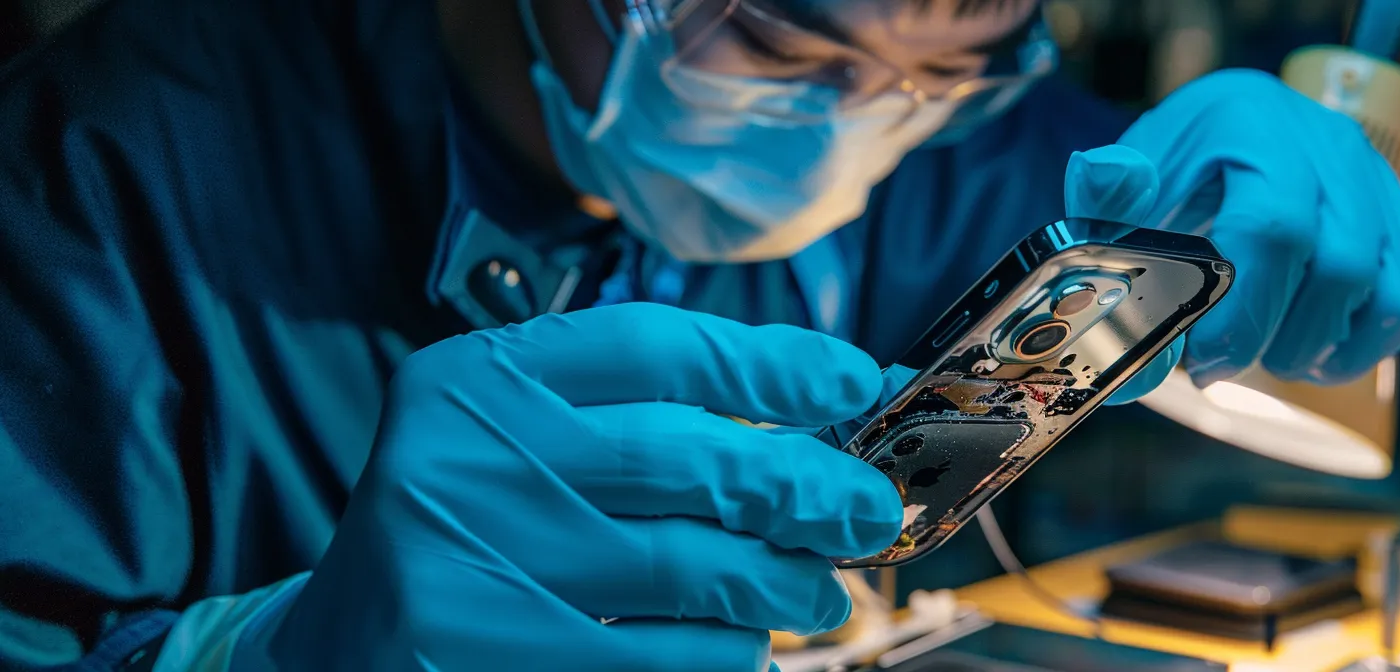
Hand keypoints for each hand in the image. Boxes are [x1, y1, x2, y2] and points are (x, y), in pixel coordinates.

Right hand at [241, 304, 902, 670]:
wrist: (326, 653)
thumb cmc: (460, 533)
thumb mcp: (507, 444)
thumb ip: (626, 421)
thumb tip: (810, 427)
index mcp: (478, 381)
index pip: (655, 350)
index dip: (772, 364)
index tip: (853, 381)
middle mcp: (464, 457)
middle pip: (688, 460)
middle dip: (803, 488)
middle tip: (865, 514)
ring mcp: (467, 563)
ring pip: (685, 569)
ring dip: (776, 586)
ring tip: (816, 595)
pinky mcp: (474, 654)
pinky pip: (650, 659)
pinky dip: (719, 656)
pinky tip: (743, 650)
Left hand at [1070, 69, 1399, 392]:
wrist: (1213, 147)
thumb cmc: (1167, 179)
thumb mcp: (1123, 187)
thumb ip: (1108, 213)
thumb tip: (1106, 207)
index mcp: (1248, 121)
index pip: (1275, 226)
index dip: (1246, 312)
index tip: (1209, 362)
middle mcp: (1325, 139)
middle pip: (1341, 265)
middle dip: (1284, 339)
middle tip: (1236, 363)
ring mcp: (1376, 177)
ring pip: (1393, 288)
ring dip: (1336, 346)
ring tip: (1281, 357)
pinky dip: (1378, 339)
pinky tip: (1326, 344)